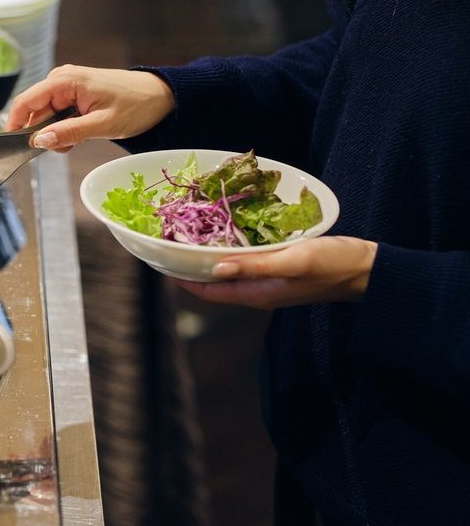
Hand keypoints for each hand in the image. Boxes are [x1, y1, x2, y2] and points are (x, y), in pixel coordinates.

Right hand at [5, 65, 175, 152]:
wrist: (160, 96)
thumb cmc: (136, 105)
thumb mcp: (102, 124)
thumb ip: (69, 133)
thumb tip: (39, 141)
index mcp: (65, 81)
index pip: (26, 101)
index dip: (15, 123)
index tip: (15, 146)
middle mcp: (61, 80)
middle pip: (34, 111)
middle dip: (43, 133)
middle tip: (65, 147)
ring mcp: (67, 87)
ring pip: (45, 116)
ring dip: (56, 133)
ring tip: (79, 140)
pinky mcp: (73, 95)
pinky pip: (57, 115)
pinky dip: (64, 129)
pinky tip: (81, 134)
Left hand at [173, 237, 378, 308]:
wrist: (369, 269)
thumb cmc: (334, 265)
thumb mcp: (294, 261)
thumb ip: (255, 266)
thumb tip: (215, 269)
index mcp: (256, 294)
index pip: (206, 291)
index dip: (180, 278)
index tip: (157, 259)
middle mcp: (256, 291)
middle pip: (212, 281)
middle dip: (188, 265)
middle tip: (166, 239)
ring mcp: (267, 281)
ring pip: (227, 270)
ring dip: (206, 255)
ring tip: (185, 233)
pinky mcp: (278, 269)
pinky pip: (244, 262)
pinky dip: (229, 248)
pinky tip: (224, 231)